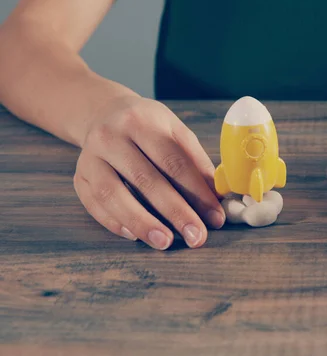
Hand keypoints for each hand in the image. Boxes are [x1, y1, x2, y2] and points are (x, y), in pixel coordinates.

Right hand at [73, 96, 224, 249]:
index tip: (214, 216)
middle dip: (175, 212)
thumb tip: (217, 197)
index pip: (174, 161)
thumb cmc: (148, 127)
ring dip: (142, 223)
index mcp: (142, 121)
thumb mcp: (175, 132)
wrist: (104, 113)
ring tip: (165, 242)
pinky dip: (115, 223)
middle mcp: (111, 137)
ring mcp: (90, 157)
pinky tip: (136, 236)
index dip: (197, 192)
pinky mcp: (78, 177)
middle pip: (146, 179)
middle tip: (196, 236)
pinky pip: (94, 205)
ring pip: (113, 195)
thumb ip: (196, 162)